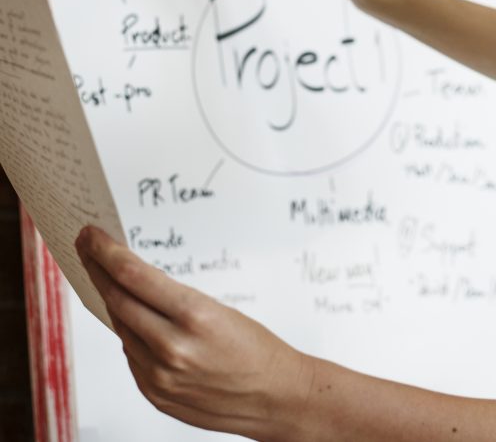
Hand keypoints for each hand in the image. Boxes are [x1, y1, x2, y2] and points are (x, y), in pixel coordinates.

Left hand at [76, 226, 312, 440]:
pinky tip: (136, 323)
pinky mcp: (154, 394)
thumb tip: (134, 285)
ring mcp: (159, 375)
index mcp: (195, 315)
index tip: (91, 236)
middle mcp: (171, 347)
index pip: (134, 276)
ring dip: (114, 303)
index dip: (107, 252)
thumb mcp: (221, 311)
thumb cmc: (256, 348)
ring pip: (121, 329)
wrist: (273, 395)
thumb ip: (174, 303)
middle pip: (117, 300)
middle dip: (97, 271)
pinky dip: (130, 335)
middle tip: (86, 249)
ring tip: (109, 282)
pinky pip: (131, 356)